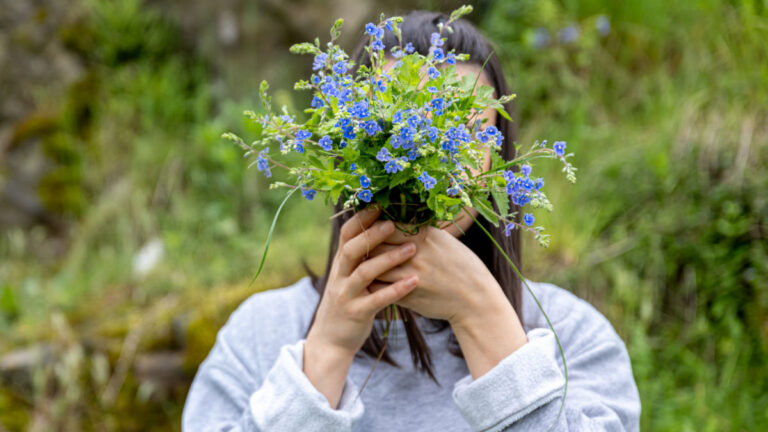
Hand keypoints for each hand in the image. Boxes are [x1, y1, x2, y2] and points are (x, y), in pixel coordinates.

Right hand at [306, 206, 419, 357]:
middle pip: (352, 248)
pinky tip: (414, 281)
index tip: (380, 203)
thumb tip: (384, 227)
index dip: (362, 218)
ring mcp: (346, 295)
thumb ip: (363, 256)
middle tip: (395, 222)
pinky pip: (377, 299)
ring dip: (389, 258)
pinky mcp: (356, 313)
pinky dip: (396, 290)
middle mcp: (340, 275)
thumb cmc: (350, 301)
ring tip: (412, 248)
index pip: (347, 234)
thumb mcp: (350, 276)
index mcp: (340, 263)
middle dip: (373, 234)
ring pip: (364, 272)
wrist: (332, 339)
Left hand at [367, 224, 506, 326]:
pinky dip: (372, 284)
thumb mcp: (444, 240)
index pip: (386, 225)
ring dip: (365, 266)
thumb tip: (396, 220)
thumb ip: (420, 231)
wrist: (475, 299)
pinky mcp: (407, 296)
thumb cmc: (461, 265)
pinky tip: (370, 281)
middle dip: (365, 245)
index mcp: (424, 236)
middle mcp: (416, 254)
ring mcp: (410, 276)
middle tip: (357, 246)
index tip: (367, 227)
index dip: (373, 226)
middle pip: (376, 245)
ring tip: (360, 263)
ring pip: (374, 267)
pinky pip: (379, 288)